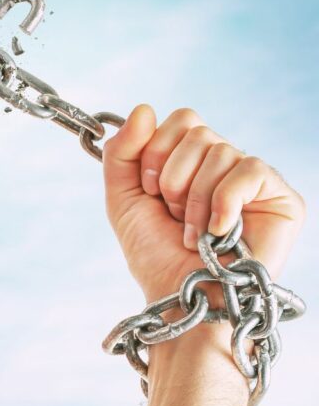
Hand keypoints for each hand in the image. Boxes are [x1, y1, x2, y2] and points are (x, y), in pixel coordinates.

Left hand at [102, 104, 304, 303]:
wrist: (181, 297)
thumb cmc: (154, 253)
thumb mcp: (123, 197)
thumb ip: (122, 151)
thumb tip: (144, 108)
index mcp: (192, 160)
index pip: (181, 119)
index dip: (156, 151)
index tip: (150, 191)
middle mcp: (224, 165)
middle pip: (197, 129)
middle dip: (172, 176)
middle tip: (173, 213)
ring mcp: (254, 182)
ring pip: (220, 150)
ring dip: (194, 198)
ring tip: (195, 233)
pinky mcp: (282, 200)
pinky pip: (250, 169)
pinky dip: (224, 202)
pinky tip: (220, 231)